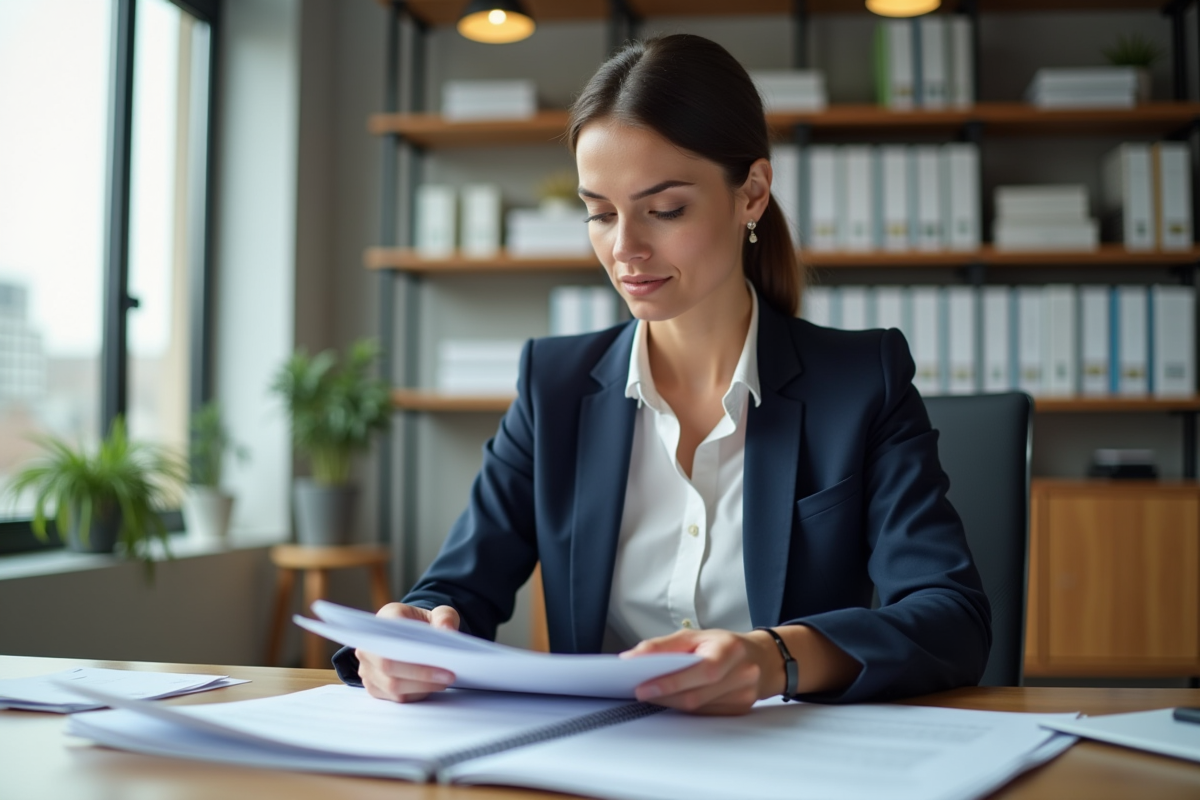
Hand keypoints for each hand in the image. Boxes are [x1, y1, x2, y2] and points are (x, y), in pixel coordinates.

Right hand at [356, 603, 460, 702]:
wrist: (411, 638)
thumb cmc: (423, 625)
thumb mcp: (440, 614)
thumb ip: (445, 617)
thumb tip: (447, 630)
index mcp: (386, 618)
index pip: (392, 633)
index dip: (414, 648)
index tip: (442, 659)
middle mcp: (369, 644)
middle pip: (388, 664)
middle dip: (421, 674)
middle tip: (448, 677)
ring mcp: (367, 667)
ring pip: (392, 685)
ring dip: (421, 687)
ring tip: (443, 682)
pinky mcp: (373, 686)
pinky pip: (394, 697)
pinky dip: (415, 695)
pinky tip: (431, 687)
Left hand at [620, 628, 780, 715]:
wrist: (762, 659)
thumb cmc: (724, 645)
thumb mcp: (695, 636)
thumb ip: (664, 646)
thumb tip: (633, 657)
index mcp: (730, 649)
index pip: (701, 670)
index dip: (670, 681)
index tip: (643, 686)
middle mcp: (742, 674)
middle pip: (696, 695)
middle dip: (664, 695)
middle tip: (641, 692)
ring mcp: (743, 696)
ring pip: (698, 709)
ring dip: (671, 703)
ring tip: (653, 694)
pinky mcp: (739, 711)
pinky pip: (705, 715)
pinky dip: (685, 708)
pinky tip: (674, 700)